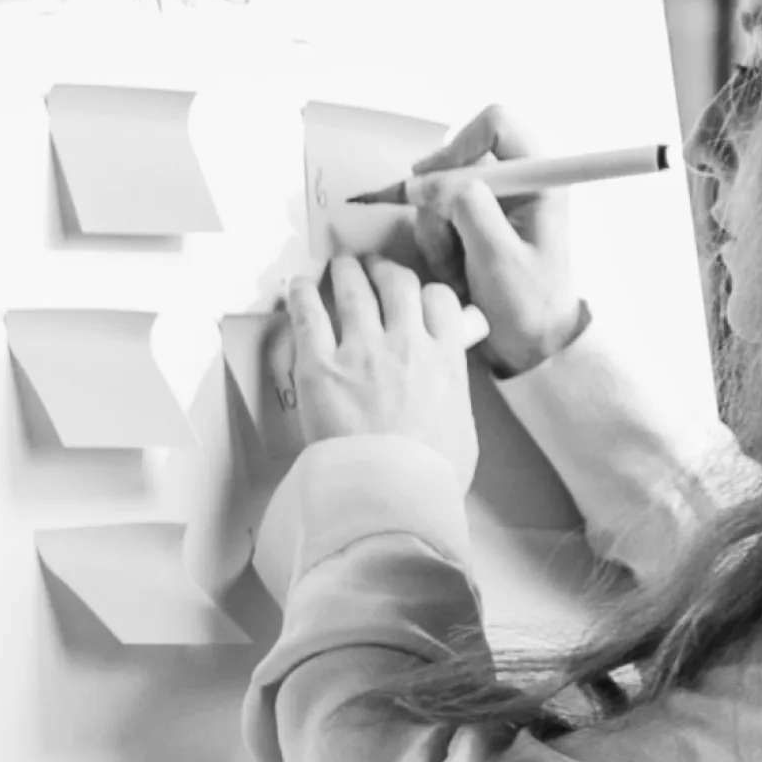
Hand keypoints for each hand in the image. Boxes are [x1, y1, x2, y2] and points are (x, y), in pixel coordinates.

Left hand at [285, 256, 481, 488]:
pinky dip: (302, 293)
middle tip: (373, 270)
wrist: (390, 495)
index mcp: (445, 360)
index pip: (440, 302)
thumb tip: (450, 386)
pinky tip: (297, 285)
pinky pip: (308, 313)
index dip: (426, 293)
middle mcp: (405, 344)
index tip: (416, 295)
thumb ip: (455, 397)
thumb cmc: (429, 477)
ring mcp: (361, 351)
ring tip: (337, 266)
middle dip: (385, 270)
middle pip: (397, 282)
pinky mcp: (319, 366)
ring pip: (353, 288)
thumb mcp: (463, 433)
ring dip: (345, 271)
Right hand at [411, 104, 589, 376]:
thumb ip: (466, 207)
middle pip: (456, 161)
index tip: (437, 185)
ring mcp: (495, 203)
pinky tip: (456, 272)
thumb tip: (427, 181)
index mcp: (541, 180)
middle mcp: (518, 183)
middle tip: (447, 244)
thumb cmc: (529, 306)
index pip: (494, 126)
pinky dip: (437, 244)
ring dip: (438, 232)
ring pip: (439, 192)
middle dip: (441, 205)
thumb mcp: (498, 256)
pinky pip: (437, 217)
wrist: (531, 344)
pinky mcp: (475, 224)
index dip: (460, 148)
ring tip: (458, 270)